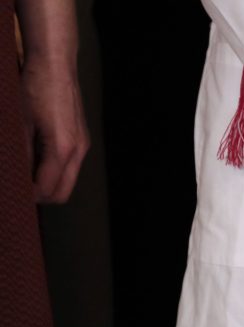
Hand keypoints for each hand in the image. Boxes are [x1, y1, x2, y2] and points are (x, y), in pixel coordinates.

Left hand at [21, 57, 89, 202]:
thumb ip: (20, 154)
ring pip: (67, 180)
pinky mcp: (80, 138)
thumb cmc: (35, 88)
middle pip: (63, 192)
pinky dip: (53, 170)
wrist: (55, 64)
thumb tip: (14, 177)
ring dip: (47, 183)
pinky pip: (69, 165)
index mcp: (61, 149)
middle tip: (18, 190)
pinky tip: (35, 158)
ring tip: (24, 173)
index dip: (28, 197)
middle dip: (41, 196)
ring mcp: (82, 144)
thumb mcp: (19, 123)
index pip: (47, 189)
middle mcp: (77, 150)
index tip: (12, 194)